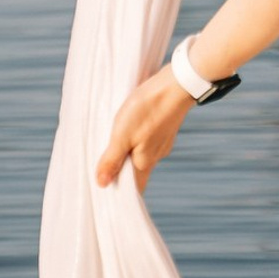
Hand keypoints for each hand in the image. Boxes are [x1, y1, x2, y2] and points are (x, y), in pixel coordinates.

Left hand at [95, 67, 194, 191]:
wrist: (176, 84)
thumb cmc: (147, 109)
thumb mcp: (122, 135)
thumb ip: (112, 160)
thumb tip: (102, 184)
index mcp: (145, 162)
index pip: (134, 188)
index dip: (121, 192)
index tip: (106, 190)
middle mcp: (156, 155)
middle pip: (136, 171)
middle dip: (121, 168)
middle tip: (102, 161)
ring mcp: (163, 141)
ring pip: (142, 153)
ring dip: (128, 150)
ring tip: (113, 140)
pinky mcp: (165, 127)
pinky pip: (148, 139)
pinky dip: (137, 137)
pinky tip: (131, 126)